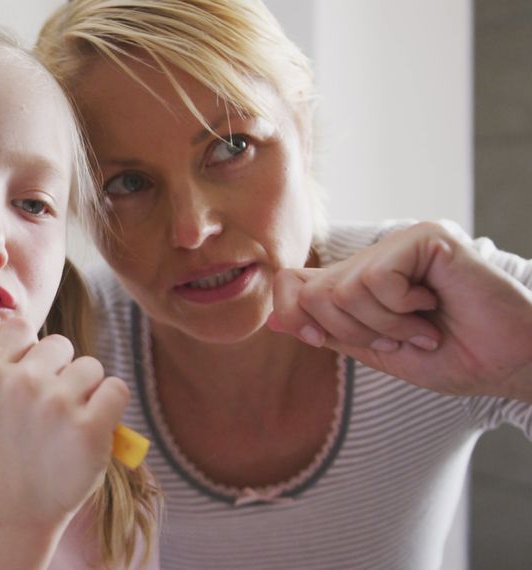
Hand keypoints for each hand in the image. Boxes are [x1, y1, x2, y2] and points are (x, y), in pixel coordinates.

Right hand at [0, 307, 128, 529]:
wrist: (14, 510)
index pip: (21, 327)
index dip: (26, 354)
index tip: (23, 384)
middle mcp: (20, 384)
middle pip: (59, 344)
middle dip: (57, 372)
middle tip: (43, 411)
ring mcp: (57, 406)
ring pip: (90, 367)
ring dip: (84, 391)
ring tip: (65, 424)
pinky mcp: (90, 429)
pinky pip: (116, 389)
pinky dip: (110, 406)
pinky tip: (91, 428)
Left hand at [270, 221, 531, 399]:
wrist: (512, 363)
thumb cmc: (454, 357)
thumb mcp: (378, 351)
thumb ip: (329, 332)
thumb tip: (273, 320)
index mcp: (362, 276)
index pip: (294, 283)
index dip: (301, 317)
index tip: (339, 340)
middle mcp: (377, 253)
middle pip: (314, 292)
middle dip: (351, 331)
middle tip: (399, 340)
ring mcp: (401, 240)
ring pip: (343, 289)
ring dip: (383, 326)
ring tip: (421, 328)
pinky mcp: (425, 237)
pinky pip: (377, 279)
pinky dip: (401, 309)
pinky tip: (433, 307)